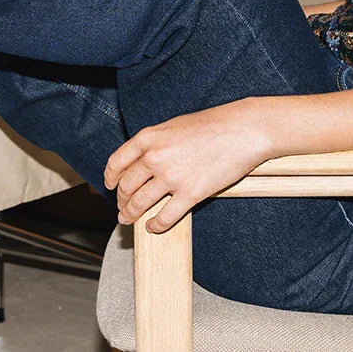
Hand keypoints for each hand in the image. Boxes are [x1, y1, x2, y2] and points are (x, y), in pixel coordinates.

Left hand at [103, 99, 272, 233]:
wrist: (242, 130)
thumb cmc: (212, 125)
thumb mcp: (173, 126)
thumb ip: (155, 143)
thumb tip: (143, 161)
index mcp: (148, 138)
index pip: (117, 162)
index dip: (111, 178)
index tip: (111, 186)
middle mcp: (154, 157)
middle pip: (127, 186)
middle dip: (121, 200)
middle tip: (122, 207)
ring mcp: (171, 177)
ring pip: (140, 203)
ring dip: (131, 215)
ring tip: (129, 220)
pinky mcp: (190, 194)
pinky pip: (165, 216)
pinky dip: (156, 225)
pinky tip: (153, 227)